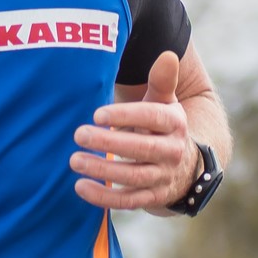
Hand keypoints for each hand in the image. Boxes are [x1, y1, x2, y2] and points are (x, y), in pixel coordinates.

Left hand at [70, 51, 196, 212]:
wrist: (183, 166)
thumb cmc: (161, 127)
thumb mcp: (165, 102)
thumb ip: (162, 81)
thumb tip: (168, 55)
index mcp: (175, 123)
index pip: (152, 118)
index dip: (125, 116)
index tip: (96, 114)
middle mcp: (173, 151)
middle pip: (142, 149)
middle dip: (109, 143)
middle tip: (79, 134)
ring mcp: (163, 177)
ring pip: (133, 177)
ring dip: (103, 171)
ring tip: (74, 160)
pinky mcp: (152, 198)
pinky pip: (128, 202)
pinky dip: (104, 197)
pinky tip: (80, 186)